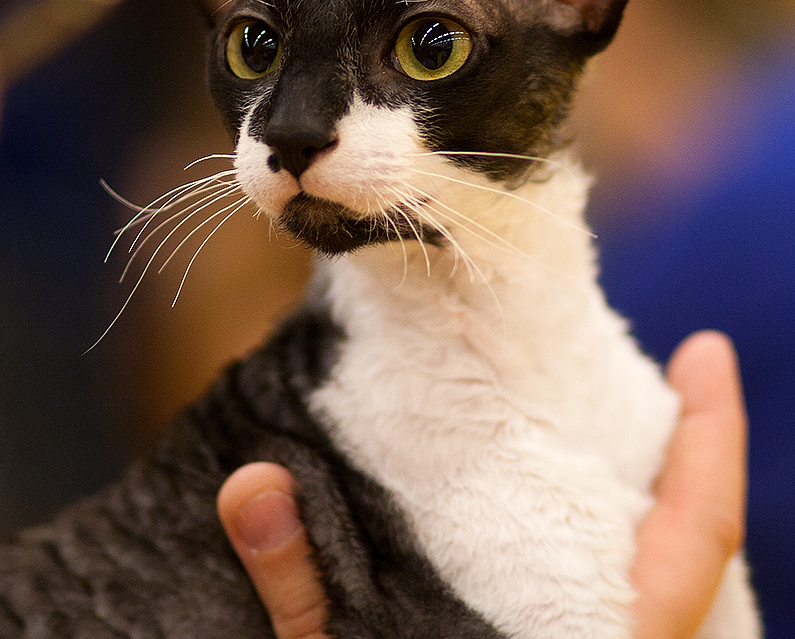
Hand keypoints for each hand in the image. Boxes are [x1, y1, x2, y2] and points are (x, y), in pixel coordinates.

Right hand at [218, 330, 747, 638]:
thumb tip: (250, 483)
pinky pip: (644, 615)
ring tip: (621, 436)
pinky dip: (630, 557)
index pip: (693, 540)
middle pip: (701, 555)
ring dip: (663, 509)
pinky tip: (580, 530)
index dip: (710, 439)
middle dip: (690, 460)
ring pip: (679, 592)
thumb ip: (305, 598)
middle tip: (653, 377)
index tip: (705, 349)